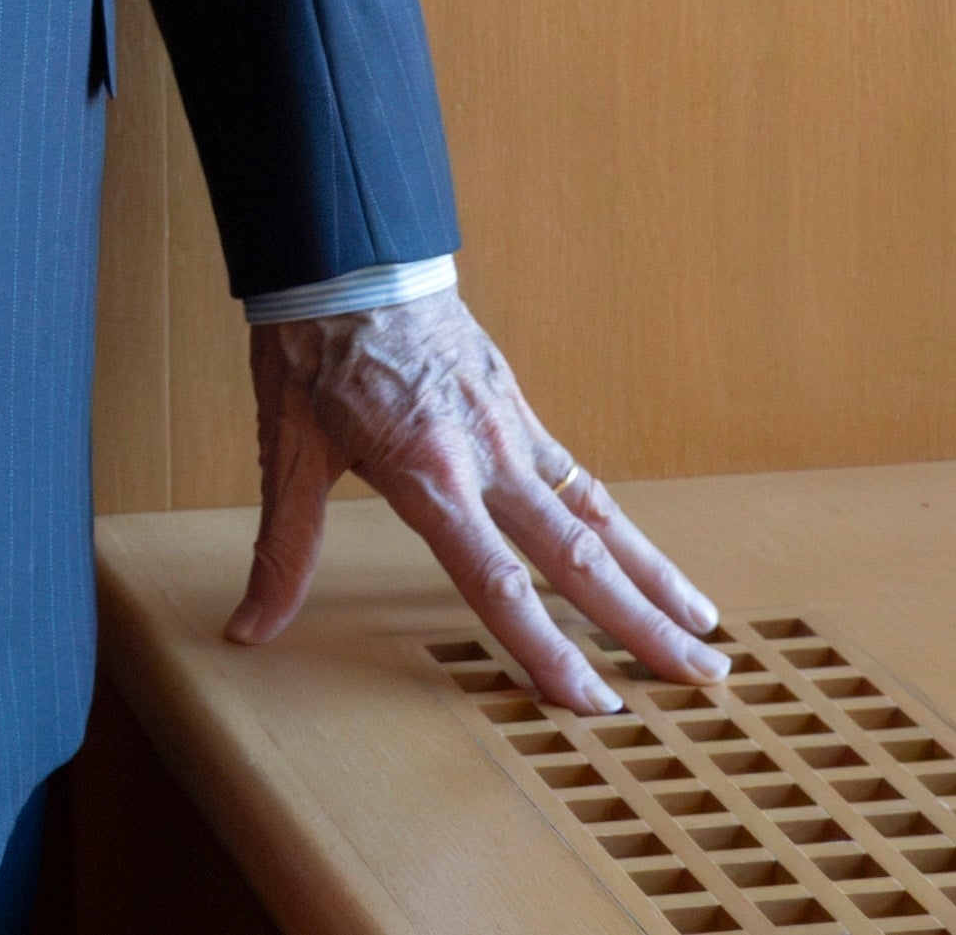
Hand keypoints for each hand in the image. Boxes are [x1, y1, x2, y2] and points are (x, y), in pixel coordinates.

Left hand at [226, 288, 731, 709]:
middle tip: (704, 676)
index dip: (548, 649)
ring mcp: (511, 428)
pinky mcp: (518, 406)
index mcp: (428, 473)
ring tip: (708, 627)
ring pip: (599, 515)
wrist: (347, 252)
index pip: (499, 584)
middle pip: (578, 557)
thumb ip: (283, 550)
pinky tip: (644, 555)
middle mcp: (486, 455)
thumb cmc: (312, 347)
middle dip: (643, 625)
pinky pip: (579, 476)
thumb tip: (248, 630)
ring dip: (655, 575)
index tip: (595, 702)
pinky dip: (619, 522)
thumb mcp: (286, 449)